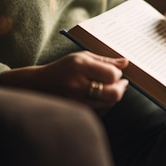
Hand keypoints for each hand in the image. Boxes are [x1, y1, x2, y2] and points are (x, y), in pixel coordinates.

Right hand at [0, 51, 128, 108]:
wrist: (38, 84)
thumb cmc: (64, 68)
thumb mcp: (82, 57)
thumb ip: (105, 60)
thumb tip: (126, 63)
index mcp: (80, 66)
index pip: (111, 74)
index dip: (118, 75)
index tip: (116, 73)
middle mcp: (78, 83)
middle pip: (113, 93)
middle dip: (121, 88)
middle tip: (122, 83)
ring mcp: (76, 98)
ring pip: (108, 102)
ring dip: (114, 95)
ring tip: (112, 88)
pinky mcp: (76, 108)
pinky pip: (99, 107)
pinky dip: (105, 101)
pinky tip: (102, 95)